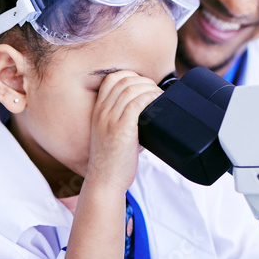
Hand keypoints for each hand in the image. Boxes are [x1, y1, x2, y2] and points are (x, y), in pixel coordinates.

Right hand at [86, 71, 161, 193]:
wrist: (105, 181)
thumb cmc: (113, 161)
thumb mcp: (112, 134)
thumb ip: (124, 120)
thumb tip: (149, 113)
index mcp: (97, 110)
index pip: (111, 79)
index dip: (131, 77)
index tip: (144, 87)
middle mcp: (102, 111)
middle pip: (124, 80)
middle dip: (144, 81)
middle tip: (156, 92)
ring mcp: (110, 119)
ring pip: (132, 89)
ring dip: (150, 89)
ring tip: (160, 98)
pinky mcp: (121, 128)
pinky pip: (137, 103)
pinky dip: (151, 98)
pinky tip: (158, 103)